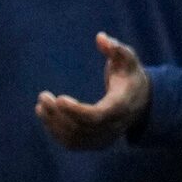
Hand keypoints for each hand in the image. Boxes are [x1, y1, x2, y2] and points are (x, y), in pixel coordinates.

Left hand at [35, 34, 151, 149]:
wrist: (141, 102)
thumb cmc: (130, 75)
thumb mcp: (128, 58)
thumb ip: (116, 48)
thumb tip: (100, 38)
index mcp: (120, 107)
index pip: (97, 116)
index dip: (77, 111)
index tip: (59, 99)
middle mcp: (113, 127)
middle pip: (82, 128)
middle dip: (59, 115)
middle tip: (43, 97)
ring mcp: (104, 138)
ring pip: (75, 139)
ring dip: (53, 124)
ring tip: (40, 106)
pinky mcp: (95, 143)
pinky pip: (73, 144)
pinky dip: (55, 132)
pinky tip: (44, 115)